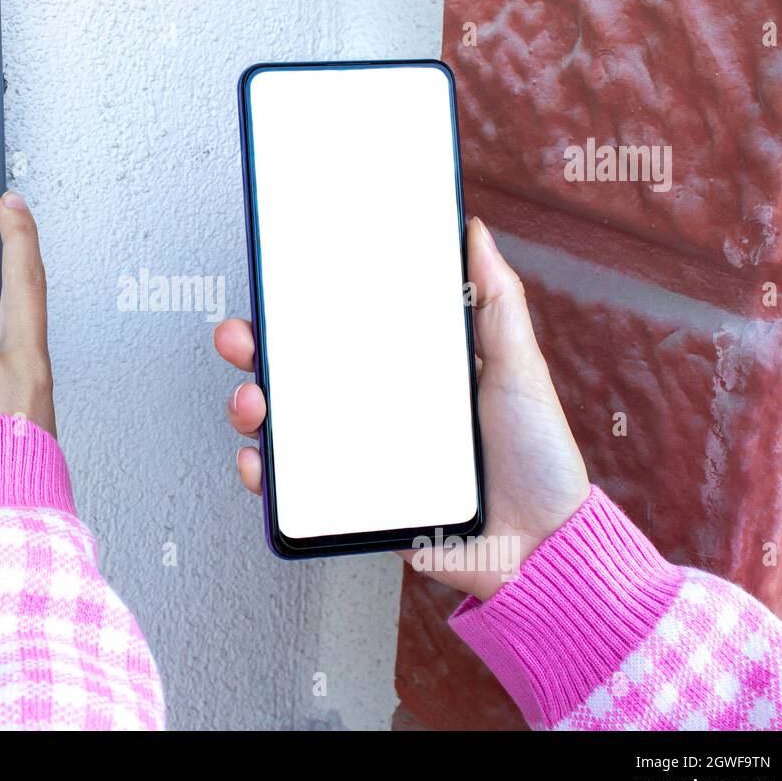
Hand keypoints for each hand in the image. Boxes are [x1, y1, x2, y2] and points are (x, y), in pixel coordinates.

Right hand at [213, 217, 589, 599]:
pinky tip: (260, 461)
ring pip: (282, 426)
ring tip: (252, 404)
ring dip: (249, 408)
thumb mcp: (521, 367)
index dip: (297, 309)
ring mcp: (358, 457)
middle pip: (295, 374)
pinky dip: (265, 476)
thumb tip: (476, 231)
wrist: (542, 549)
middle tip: (240, 339)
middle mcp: (373, 410)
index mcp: (405, 373)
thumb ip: (496, 302)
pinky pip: (293, 491)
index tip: (273, 287)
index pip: (339, 331)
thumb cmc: (538, 459)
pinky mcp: (352, 506)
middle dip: (252, 351)